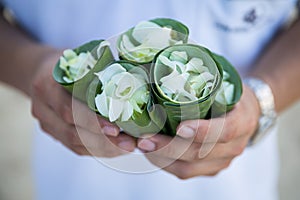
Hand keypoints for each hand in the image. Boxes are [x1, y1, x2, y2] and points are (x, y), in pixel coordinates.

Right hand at [30, 50, 135, 156]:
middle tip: (130, 143)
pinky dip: (99, 150)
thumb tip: (133, 83)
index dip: (92, 122)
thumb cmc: (68, 64)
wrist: (41, 73)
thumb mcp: (79, 60)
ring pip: (76, 145)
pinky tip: (117, 148)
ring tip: (129, 147)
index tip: (116, 128)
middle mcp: (43, 110)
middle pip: (73, 133)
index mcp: (47, 86)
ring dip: (105, 149)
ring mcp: (47, 125)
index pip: (69, 110)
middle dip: (105, 141)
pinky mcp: (55, 134)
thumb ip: (99, 70)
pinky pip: (77, 148)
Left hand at [137, 85, 259, 178]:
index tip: (180, 127)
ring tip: (141, 145)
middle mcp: (235, 145)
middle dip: (168, 148)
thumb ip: (202, 75)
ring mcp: (223, 160)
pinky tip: (151, 152)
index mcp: (243, 120)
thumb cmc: (230, 93)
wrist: (247, 113)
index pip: (225, 130)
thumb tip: (164, 57)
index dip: (203, 131)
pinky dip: (165, 163)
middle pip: (200, 153)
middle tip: (144, 139)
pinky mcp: (211, 168)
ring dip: (161, 158)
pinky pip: (185, 172)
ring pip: (189, 167)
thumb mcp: (224, 81)